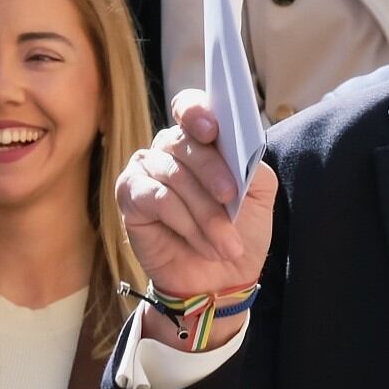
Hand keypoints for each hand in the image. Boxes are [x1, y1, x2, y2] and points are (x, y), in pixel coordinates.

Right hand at [116, 92, 276, 341]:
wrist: (220, 280)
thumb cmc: (240, 231)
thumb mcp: (259, 194)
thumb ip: (252, 164)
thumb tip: (242, 150)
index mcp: (201, 139)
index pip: (190, 107)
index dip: (196, 111)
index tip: (212, 129)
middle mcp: (170, 148)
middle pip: (184, 142)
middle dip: (212, 172)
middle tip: (230, 198)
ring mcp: (146, 169)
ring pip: (174, 176)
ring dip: (204, 213)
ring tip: (225, 244)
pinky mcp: (129, 195)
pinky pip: (156, 198)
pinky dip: (183, 222)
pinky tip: (199, 243)